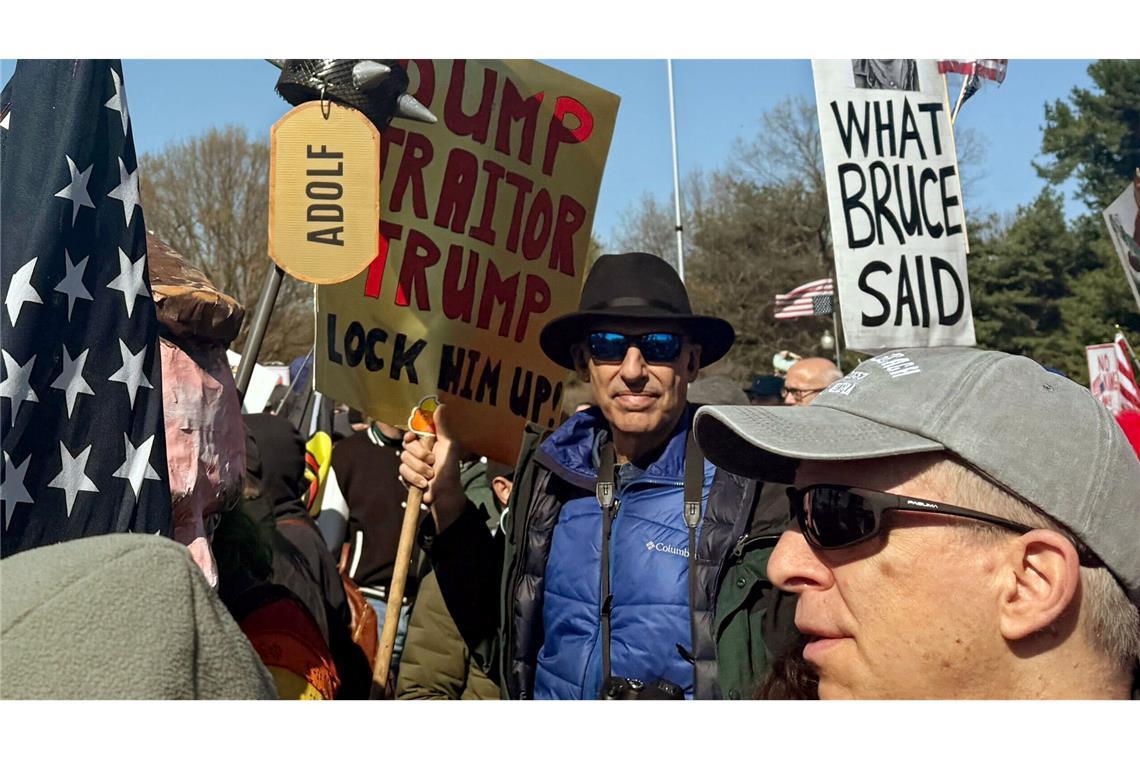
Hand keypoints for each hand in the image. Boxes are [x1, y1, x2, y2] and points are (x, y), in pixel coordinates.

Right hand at [399, 403, 465, 531]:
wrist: (446, 494)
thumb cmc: (450, 470)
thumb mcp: (450, 446)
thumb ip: (443, 427)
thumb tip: (440, 405)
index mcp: (428, 440)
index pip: (412, 430)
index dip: (410, 434)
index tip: (412, 438)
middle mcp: (418, 450)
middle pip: (407, 445)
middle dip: (419, 455)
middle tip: (432, 461)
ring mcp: (411, 463)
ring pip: (404, 458)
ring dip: (419, 468)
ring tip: (430, 475)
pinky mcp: (406, 475)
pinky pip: (402, 471)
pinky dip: (414, 477)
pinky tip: (424, 483)